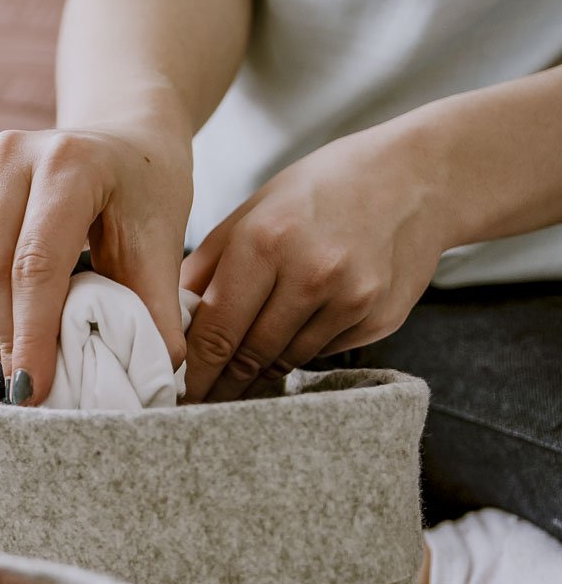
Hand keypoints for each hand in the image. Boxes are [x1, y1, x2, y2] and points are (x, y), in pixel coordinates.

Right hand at [0, 125, 193, 404]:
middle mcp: (13, 156)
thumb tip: (157, 375)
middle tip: (28, 391)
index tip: (35, 389)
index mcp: (69, 161)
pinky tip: (14, 331)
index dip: (33, 333)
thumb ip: (157, 306)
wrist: (124, 137)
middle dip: (9, 338)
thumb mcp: (163, 239)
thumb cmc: (147, 188)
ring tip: (23, 367)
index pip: (37, 262)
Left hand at [180, 124, 449, 402]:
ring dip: (260, 369)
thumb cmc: (319, 191)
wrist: (416, 179)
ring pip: (287, 360)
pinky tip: (298, 331)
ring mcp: (352, 299)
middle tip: (198, 403)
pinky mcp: (381, 318)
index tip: (176, 394)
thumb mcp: (252, 212)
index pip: (215, 330)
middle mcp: (311, 274)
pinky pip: (324, 352)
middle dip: (221, 383)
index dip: (194, 372)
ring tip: (239, 376)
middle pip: (250, 354)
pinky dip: (303, 350)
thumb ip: (206, 267)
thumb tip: (168, 320)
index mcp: (264, 242)